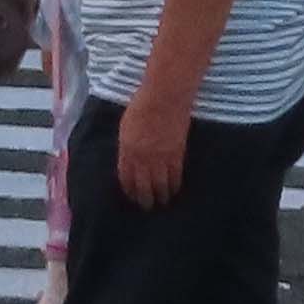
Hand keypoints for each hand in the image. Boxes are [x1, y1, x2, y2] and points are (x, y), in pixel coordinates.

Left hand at [113, 91, 188, 206]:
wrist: (165, 97)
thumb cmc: (142, 105)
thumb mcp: (126, 127)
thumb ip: (127, 145)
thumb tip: (129, 158)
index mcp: (127, 150)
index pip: (126, 178)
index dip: (129, 190)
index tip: (131, 195)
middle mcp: (142, 159)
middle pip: (143, 187)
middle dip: (144, 199)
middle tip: (146, 206)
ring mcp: (160, 159)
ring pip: (160, 186)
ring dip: (160, 196)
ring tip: (161, 202)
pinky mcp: (177, 155)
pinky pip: (175, 177)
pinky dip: (174, 186)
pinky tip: (173, 190)